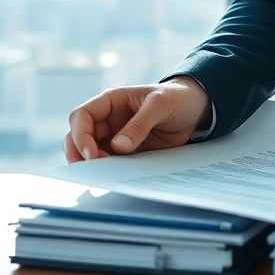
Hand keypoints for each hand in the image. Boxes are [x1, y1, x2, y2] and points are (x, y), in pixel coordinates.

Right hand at [64, 77, 212, 162]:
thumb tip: (119, 146)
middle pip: (78, 137)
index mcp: (111, 101)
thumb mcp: (160, 105)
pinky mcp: (127, 151)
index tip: (91, 154)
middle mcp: (108, 119)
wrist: (196, 108)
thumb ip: (140, 124)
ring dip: (93, 164)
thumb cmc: (177, 97)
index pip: (81, 116)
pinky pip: (111, 162)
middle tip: (92, 170)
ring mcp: (116, 136)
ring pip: (91, 152)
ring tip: (106, 174)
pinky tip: (117, 177)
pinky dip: (109, 170)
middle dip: (79, 153)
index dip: (80, 135)